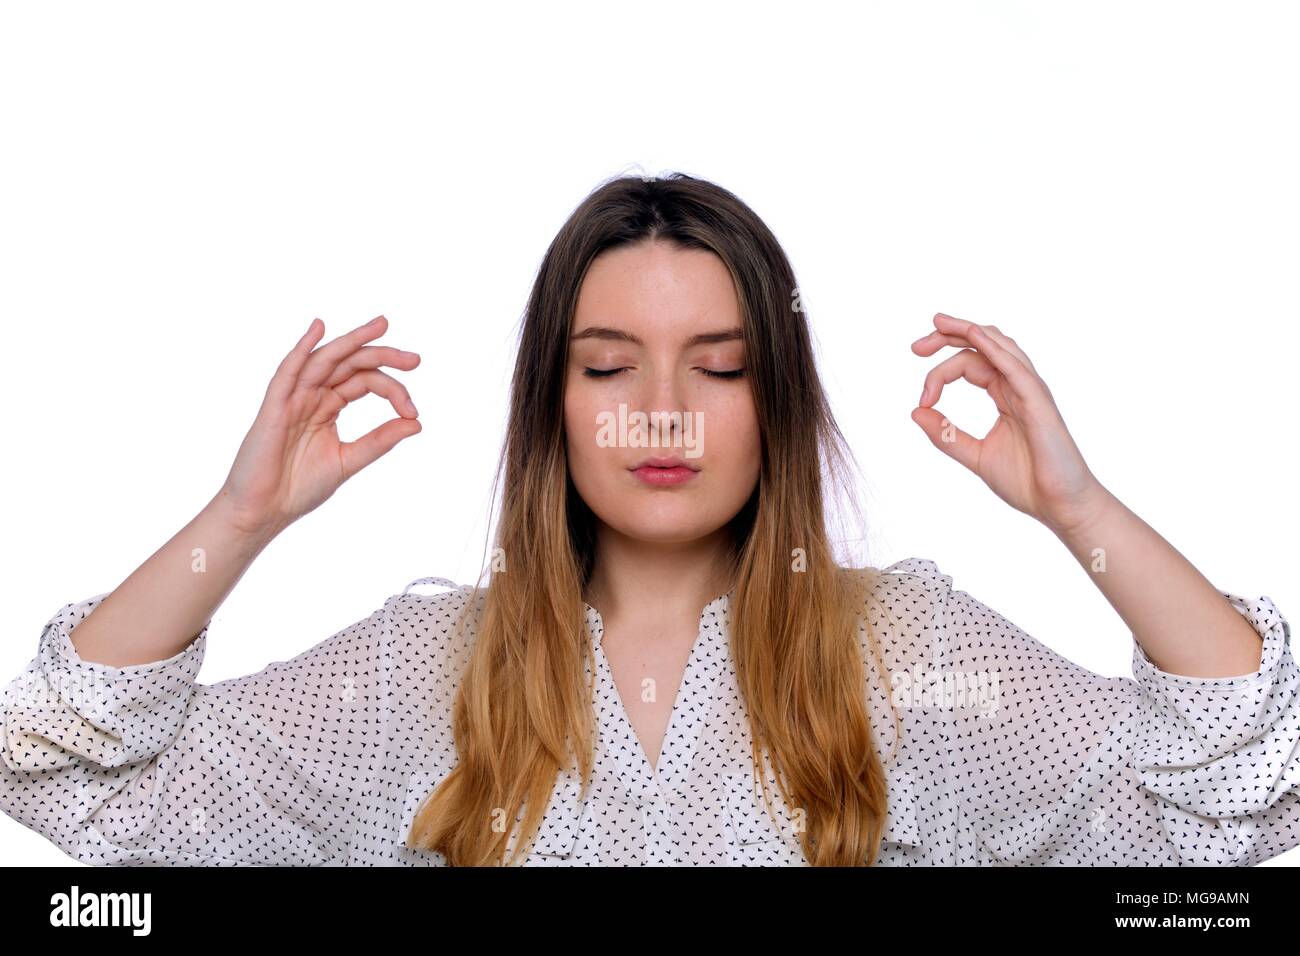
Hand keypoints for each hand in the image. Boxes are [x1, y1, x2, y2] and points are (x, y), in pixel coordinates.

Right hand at [217, 315, 421, 537]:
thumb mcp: (349, 460)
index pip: (366, 382)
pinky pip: (288, 372)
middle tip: (416, 359)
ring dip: (352, 340)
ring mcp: (292, 398)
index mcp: (328, 406)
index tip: (414, 413)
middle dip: (383, 356)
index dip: (394, 391)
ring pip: (325, 360)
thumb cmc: (299, 488)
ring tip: (382, 325)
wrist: (263, 511)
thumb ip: (380, 440)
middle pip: (350, 364)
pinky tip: (319, 328)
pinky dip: (302, 348)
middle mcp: (311, 396)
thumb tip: (417, 423)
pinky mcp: (274, 407)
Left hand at [910, 312, 1108, 535]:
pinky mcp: (1038, 402)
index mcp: (1004, 395)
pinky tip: (972, 334)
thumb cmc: (1027, 482)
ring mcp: (1030, 391)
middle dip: (948, 337)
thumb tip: (915, 411)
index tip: (922, 402)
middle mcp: (1018, 386)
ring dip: (967, 330)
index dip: (938, 376)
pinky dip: (993, 347)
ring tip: (938, 323)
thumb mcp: (975, 455)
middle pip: (982, 345)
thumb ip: (946, 434)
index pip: (968, 364)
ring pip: (998, 346)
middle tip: (916, 346)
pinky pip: (1015, 366)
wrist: (1060, 506)